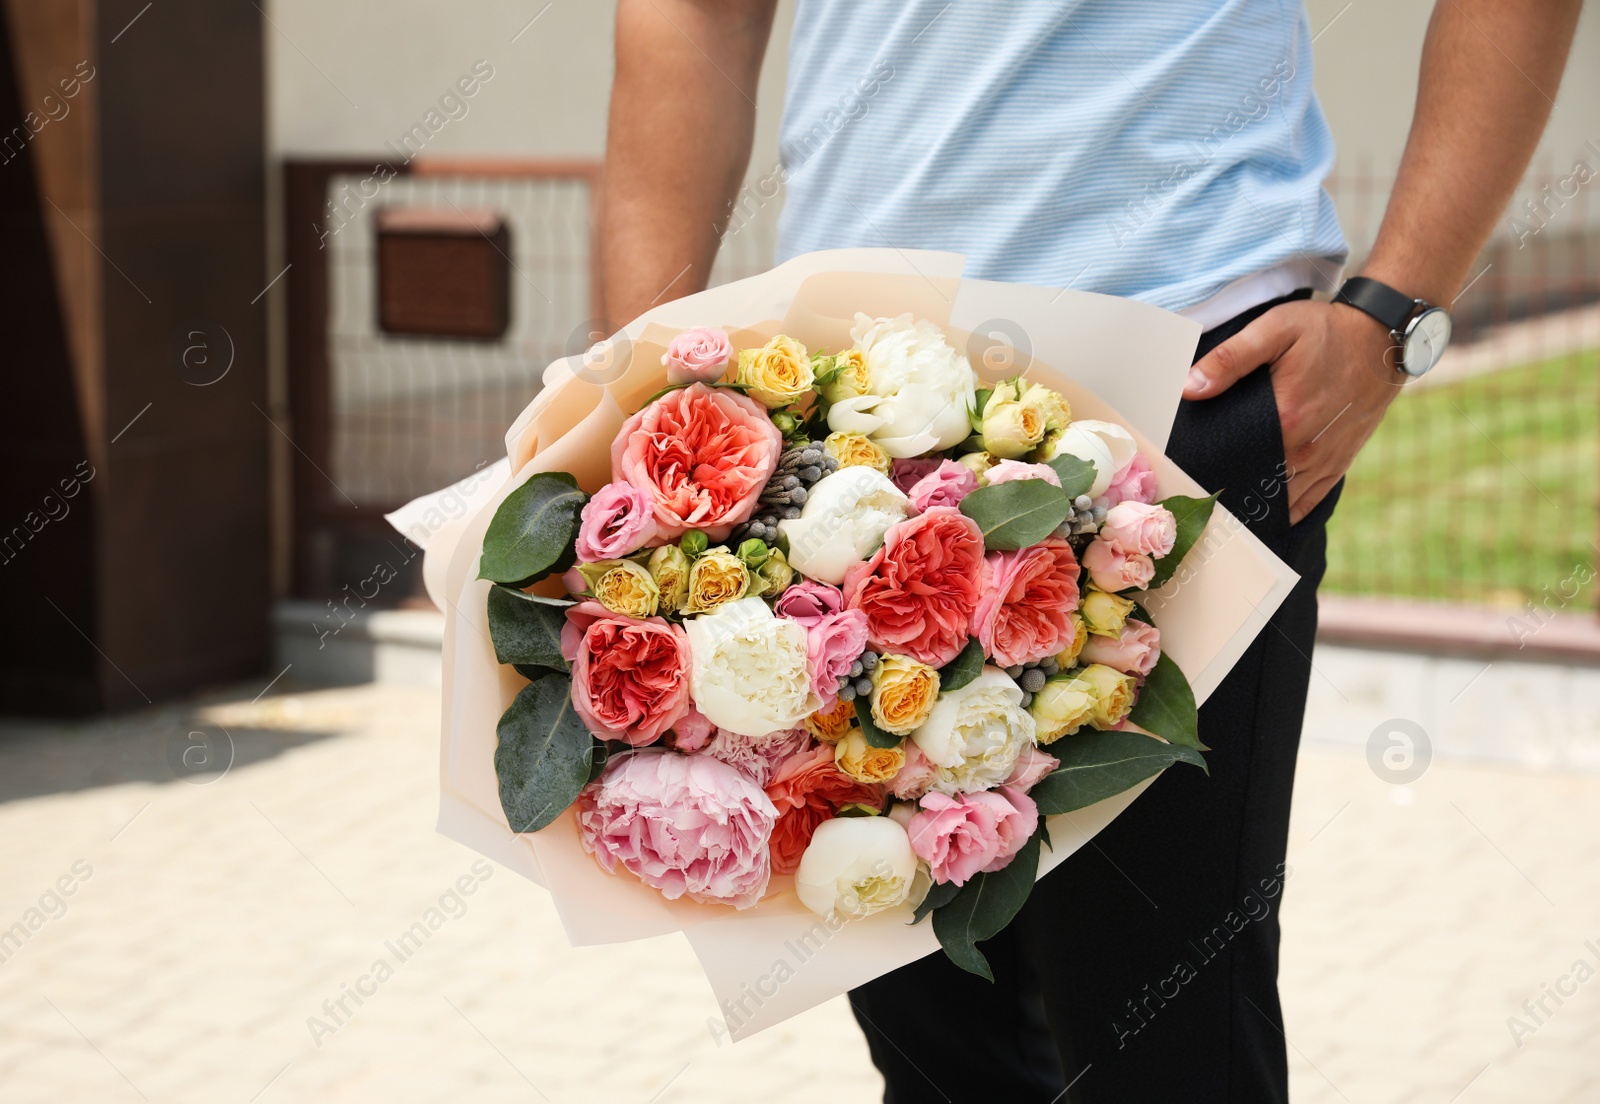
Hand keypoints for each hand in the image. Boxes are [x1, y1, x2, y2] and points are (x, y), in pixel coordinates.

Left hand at [1182, 300, 1404, 524]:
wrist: (1383, 336)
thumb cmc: (1326, 330)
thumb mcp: (1275, 330)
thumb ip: (1230, 359)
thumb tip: (1189, 388)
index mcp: (1286, 418)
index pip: (1233, 460)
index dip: (1207, 471)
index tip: (1186, 477)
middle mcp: (1307, 447)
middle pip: (1255, 484)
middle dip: (1227, 491)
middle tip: (1197, 497)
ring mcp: (1325, 458)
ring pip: (1281, 501)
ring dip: (1254, 505)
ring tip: (1223, 510)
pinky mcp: (1340, 460)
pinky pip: (1308, 501)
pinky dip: (1285, 512)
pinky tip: (1262, 515)